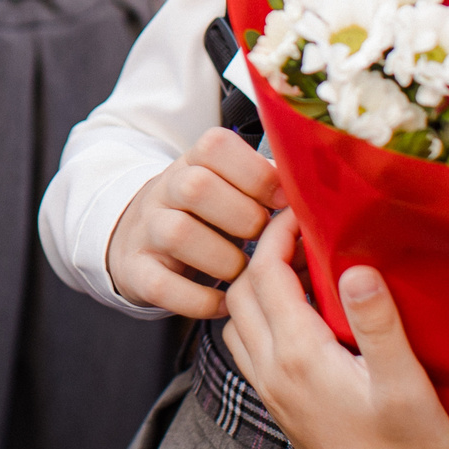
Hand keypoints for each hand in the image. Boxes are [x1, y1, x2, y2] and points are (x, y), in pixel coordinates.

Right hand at [105, 126, 283, 317]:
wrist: (142, 238)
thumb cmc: (205, 215)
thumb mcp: (228, 188)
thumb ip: (264, 184)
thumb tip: (312, 190)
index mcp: (193, 162)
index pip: (216, 146)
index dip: (256, 173)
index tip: (281, 201)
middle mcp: (164, 190)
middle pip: (195, 187)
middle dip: (243, 217)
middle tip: (262, 238)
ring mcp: (146, 229)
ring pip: (177, 234)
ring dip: (224, 260)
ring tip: (242, 272)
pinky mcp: (136, 270)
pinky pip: (162, 285)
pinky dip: (201, 300)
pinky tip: (223, 301)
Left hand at [221, 211, 448, 448]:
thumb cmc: (413, 448)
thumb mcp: (405, 383)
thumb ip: (378, 324)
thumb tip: (356, 267)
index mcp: (299, 357)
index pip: (265, 275)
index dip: (277, 234)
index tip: (299, 207)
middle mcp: (273, 372)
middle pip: (240, 293)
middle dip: (259, 253)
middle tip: (295, 229)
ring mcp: (272, 392)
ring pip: (236, 321)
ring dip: (253, 286)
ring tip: (294, 264)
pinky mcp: (281, 407)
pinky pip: (248, 349)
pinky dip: (257, 317)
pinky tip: (295, 313)